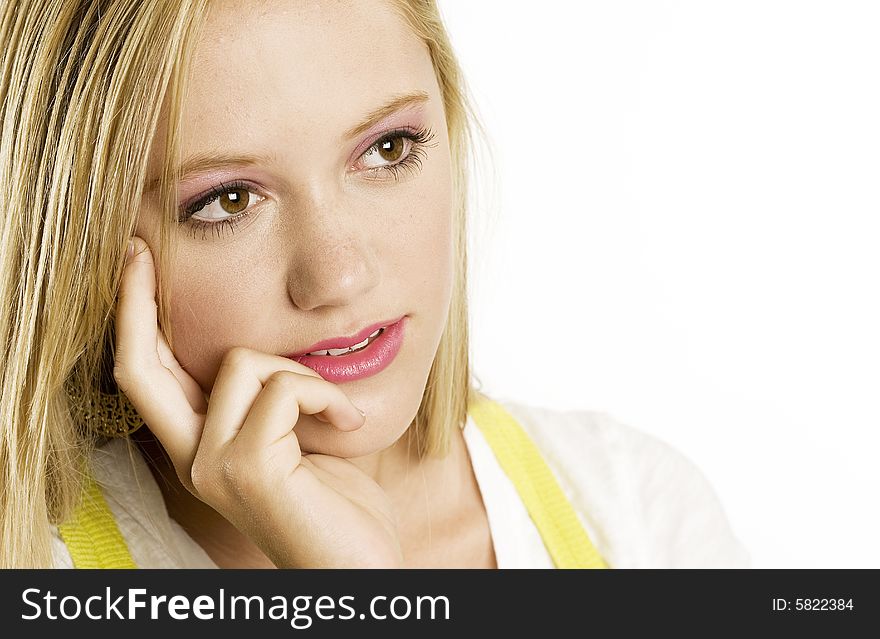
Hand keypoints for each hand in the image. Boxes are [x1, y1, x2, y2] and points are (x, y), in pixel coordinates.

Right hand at [113, 236, 403, 567]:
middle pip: (139, 366)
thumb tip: (273, 337)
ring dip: (303, 372)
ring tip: (339, 409)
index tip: (137, 261)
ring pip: (241, 361)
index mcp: (201, 447)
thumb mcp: (298, 437)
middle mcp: (193, 458)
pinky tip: (349, 422)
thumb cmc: (338, 503)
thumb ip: (272, 396)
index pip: (147, 375)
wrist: (360, 567)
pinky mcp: (247, 469)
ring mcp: (213, 466)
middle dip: (135, 301)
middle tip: (143, 249)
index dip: (133, 317)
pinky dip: (327, 394)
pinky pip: (285, 388)